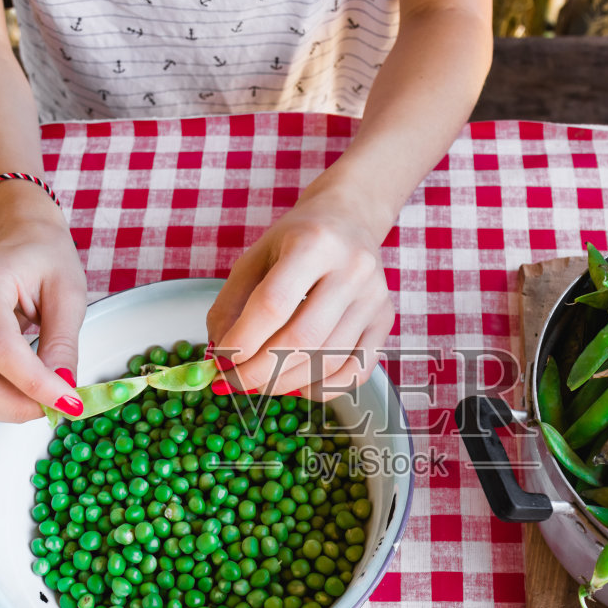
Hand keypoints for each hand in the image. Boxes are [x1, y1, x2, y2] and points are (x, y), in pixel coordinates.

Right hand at [0, 183, 85, 420]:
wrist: (22, 241)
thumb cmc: (47, 259)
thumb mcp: (69, 294)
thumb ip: (63, 344)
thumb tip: (63, 392)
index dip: (34, 383)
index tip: (71, 403)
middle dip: (17, 403)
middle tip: (60, 404)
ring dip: (9, 408)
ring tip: (46, 395)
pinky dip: (0, 403)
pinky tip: (27, 390)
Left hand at [207, 192, 394, 398]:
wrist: (350, 219)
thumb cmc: (297, 239)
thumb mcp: (255, 257)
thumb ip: (231, 304)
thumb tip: (221, 356)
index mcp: (313, 244)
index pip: (273, 305)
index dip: (243, 340)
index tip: (223, 359)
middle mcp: (352, 269)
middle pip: (302, 339)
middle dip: (261, 371)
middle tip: (236, 380)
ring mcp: (374, 297)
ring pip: (328, 361)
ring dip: (286, 383)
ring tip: (261, 381)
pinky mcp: (386, 320)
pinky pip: (356, 370)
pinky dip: (323, 388)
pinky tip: (299, 383)